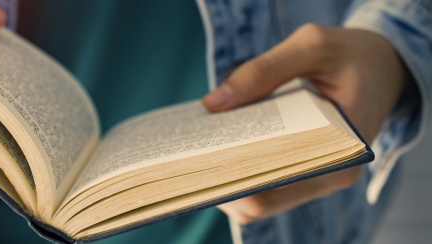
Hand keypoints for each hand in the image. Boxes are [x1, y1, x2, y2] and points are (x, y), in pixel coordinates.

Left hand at [202, 24, 408, 224]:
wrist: (380, 67)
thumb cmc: (349, 55)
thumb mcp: (313, 46)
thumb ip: (264, 70)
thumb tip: (213, 103)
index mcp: (340, 153)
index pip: (277, 186)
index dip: (235, 179)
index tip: (200, 157)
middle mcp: (328, 176)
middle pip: (261, 199)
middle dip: (221, 178)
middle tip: (188, 150)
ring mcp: (314, 177)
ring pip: (257, 196)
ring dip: (225, 175)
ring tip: (198, 143)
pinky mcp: (300, 168)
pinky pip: (262, 179)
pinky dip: (236, 166)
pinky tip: (215, 140)